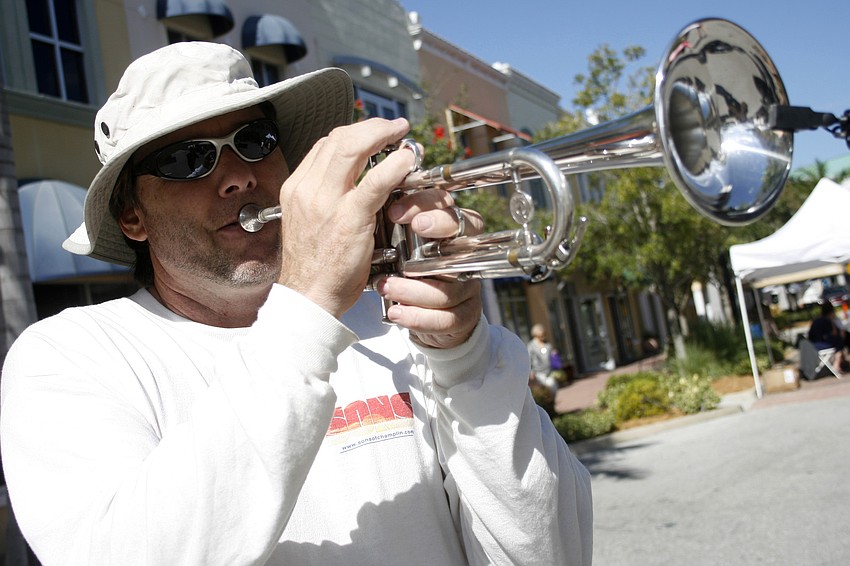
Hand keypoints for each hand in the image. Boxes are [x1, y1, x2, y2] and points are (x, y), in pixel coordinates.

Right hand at [277, 118, 414, 317]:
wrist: (308, 298)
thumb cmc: (314, 268)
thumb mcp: (310, 223)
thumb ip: (325, 199)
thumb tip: (349, 183)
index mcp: (297, 189)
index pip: (324, 145)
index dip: (353, 134)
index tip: (373, 135)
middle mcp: (308, 189)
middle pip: (338, 138)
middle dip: (370, 126)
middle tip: (393, 127)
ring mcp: (327, 202)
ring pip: (353, 148)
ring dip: (382, 135)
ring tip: (402, 136)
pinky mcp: (349, 218)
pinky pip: (374, 182)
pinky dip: (394, 165)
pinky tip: (406, 161)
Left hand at [378, 188, 484, 348]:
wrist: (413, 313)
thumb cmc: (402, 269)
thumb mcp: (395, 241)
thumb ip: (392, 219)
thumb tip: (371, 187)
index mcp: (447, 232)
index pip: (447, 208)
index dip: (425, 205)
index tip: (394, 212)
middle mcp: (462, 255)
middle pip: (462, 237)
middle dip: (437, 231)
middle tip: (409, 233)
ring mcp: (467, 286)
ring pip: (450, 286)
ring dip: (414, 289)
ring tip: (385, 287)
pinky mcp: (463, 315)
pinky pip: (447, 318)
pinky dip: (418, 317)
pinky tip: (396, 314)